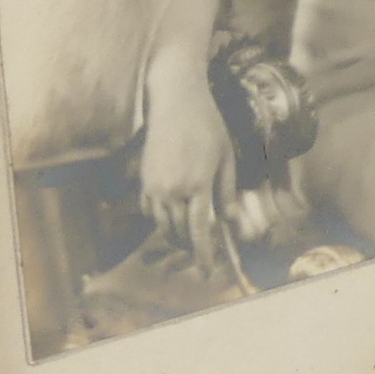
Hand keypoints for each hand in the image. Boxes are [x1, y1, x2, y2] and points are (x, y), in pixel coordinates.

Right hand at [137, 63, 236, 270]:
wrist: (175, 101)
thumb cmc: (207, 125)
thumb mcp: (226, 156)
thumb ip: (227, 191)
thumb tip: (230, 221)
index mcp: (198, 183)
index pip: (200, 230)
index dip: (203, 254)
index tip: (207, 272)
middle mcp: (173, 189)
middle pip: (180, 232)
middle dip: (191, 247)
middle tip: (201, 255)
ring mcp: (155, 185)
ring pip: (163, 225)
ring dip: (176, 236)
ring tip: (188, 239)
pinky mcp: (144, 179)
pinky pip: (150, 212)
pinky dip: (161, 220)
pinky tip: (172, 218)